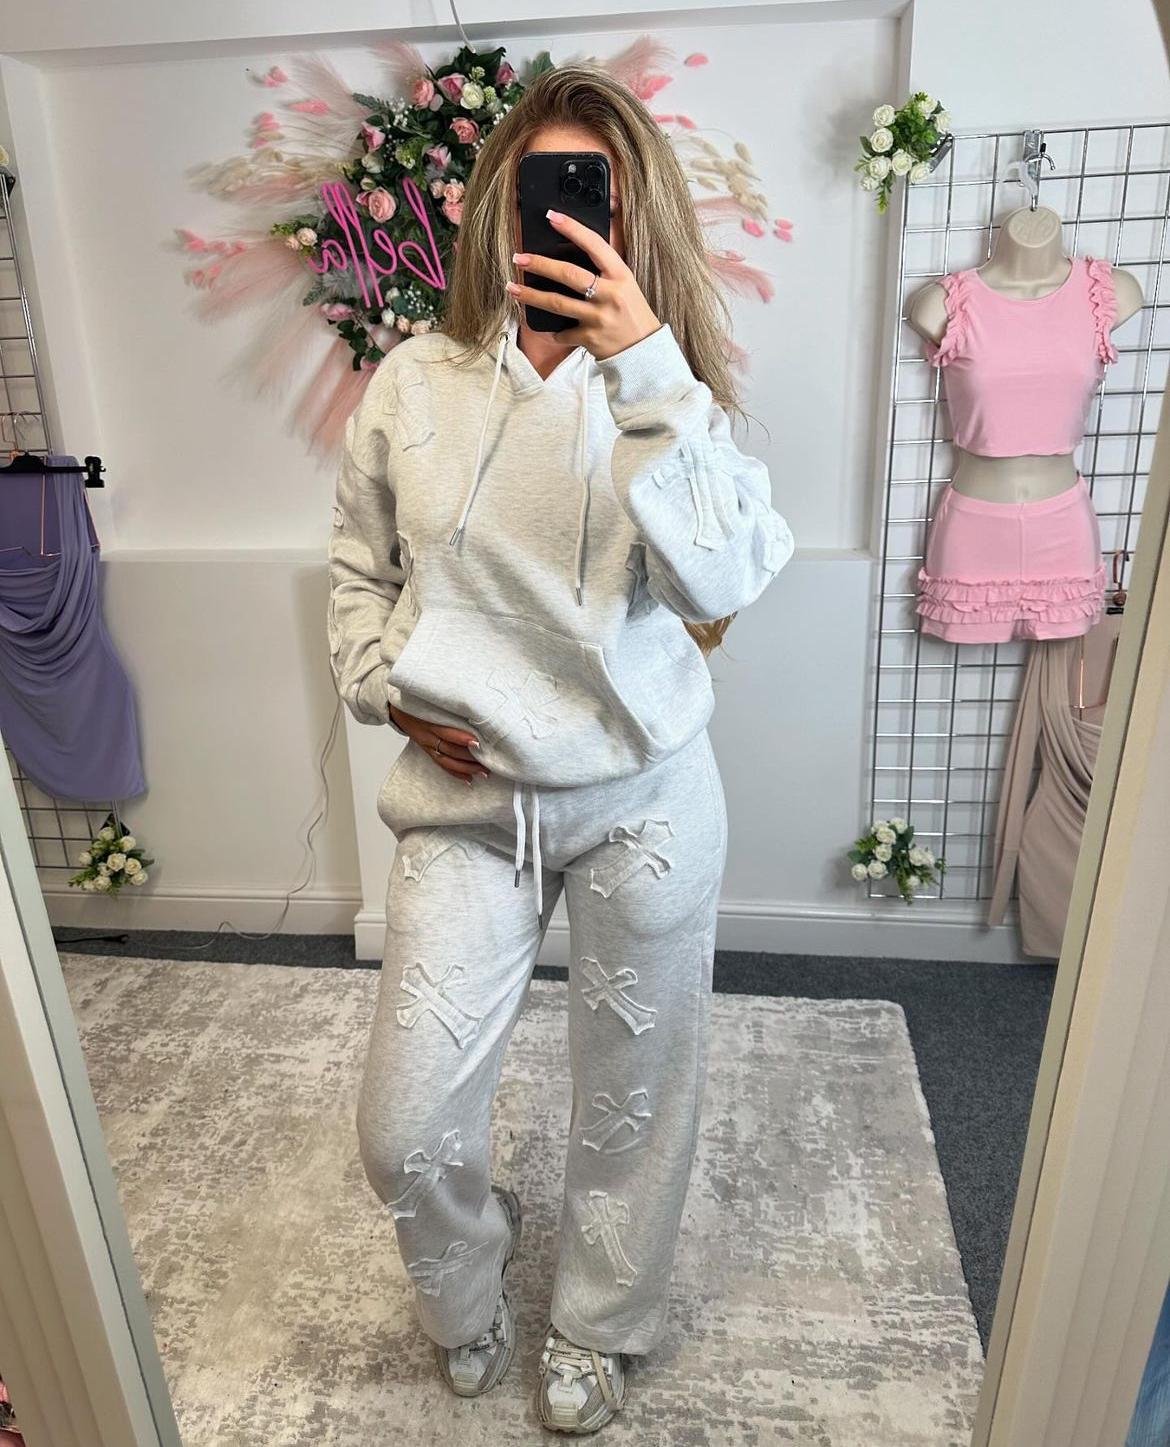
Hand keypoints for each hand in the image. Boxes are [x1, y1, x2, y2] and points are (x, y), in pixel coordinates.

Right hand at [388, 703, 490, 784]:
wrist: (397, 709)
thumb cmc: (418, 701)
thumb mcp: (432, 701)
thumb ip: (449, 703)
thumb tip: (472, 699)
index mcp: (430, 722)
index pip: (447, 732)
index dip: (461, 738)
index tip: (477, 742)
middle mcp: (428, 736)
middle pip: (450, 749)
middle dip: (470, 757)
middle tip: (488, 762)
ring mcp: (428, 745)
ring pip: (448, 761)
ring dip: (466, 768)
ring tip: (483, 773)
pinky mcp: (428, 751)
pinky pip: (442, 765)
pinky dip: (455, 773)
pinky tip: (468, 779)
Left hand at [506, 209, 660, 360]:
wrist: (644, 352)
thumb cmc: (632, 314)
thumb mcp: (626, 285)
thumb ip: (605, 271)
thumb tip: (574, 251)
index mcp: (620, 275)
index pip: (595, 245)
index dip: (573, 229)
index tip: (552, 217)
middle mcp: (610, 295)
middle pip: (569, 274)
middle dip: (540, 264)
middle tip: (519, 257)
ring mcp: (599, 318)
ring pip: (558, 303)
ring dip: (531, 295)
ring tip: (512, 288)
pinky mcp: (590, 338)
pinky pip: (563, 333)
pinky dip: (554, 332)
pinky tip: (548, 329)